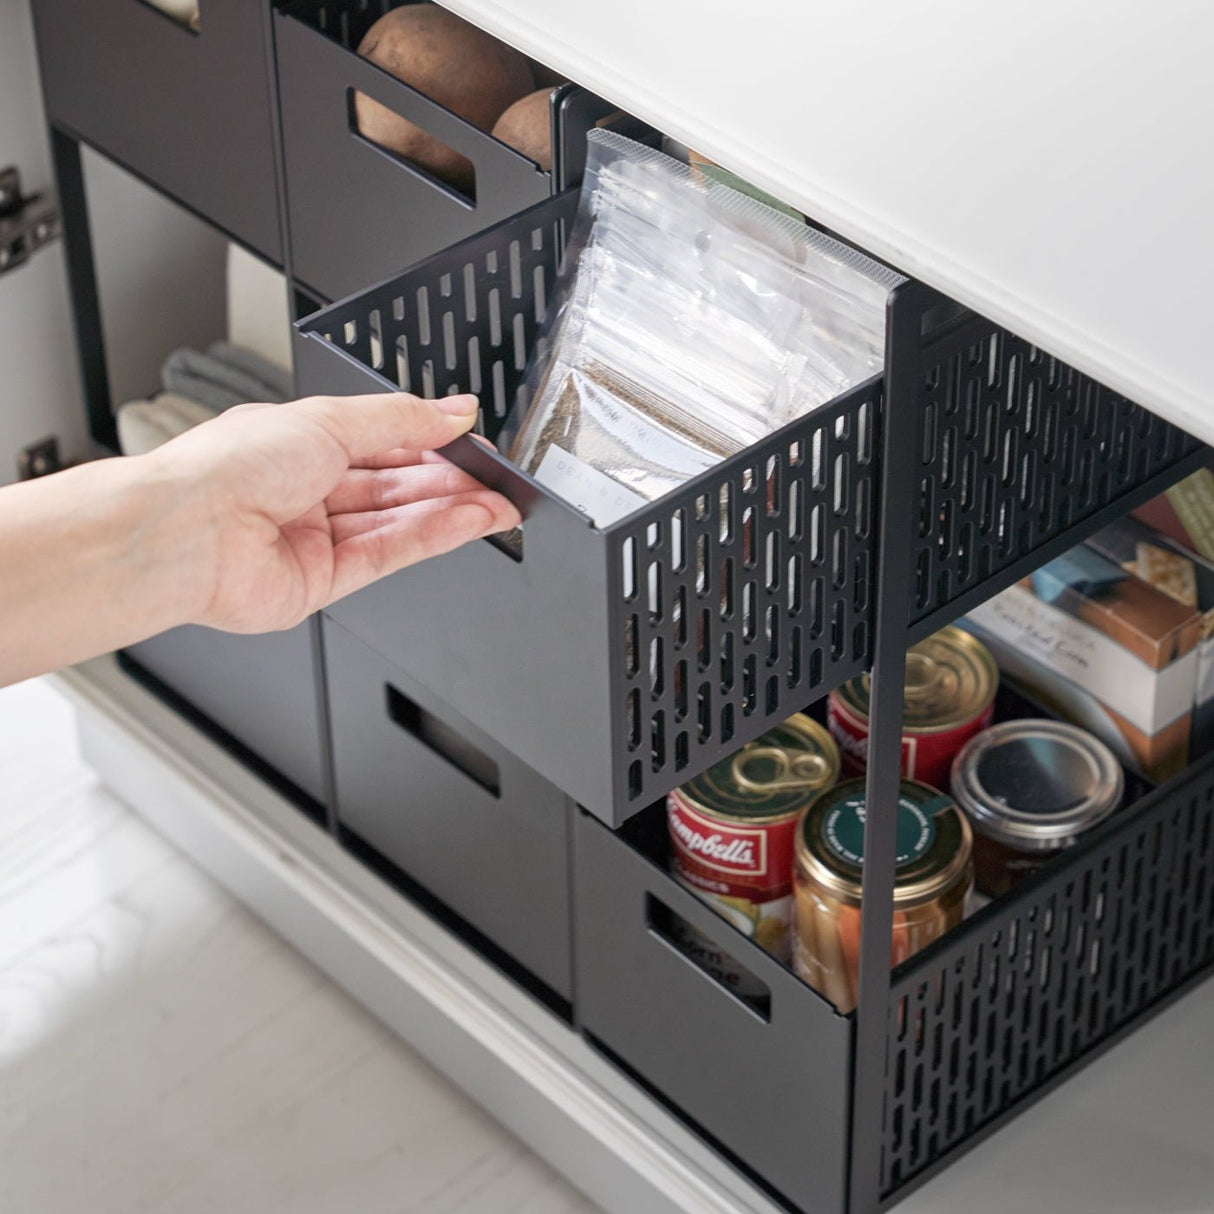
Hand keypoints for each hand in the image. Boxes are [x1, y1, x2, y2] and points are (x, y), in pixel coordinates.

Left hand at [148, 391, 519, 632]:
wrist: (185, 532)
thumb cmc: (227, 467)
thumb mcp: (329, 419)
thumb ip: (400, 419)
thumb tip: (452, 410)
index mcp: (297, 444)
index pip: (381, 442)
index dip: (430, 441)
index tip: (474, 438)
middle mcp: (305, 493)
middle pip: (395, 486)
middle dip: (451, 481)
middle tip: (497, 477)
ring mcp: (314, 540)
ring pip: (397, 522)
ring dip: (452, 511)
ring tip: (498, 503)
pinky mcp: (323, 583)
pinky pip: (389, 556)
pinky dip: (432, 537)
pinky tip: (468, 522)